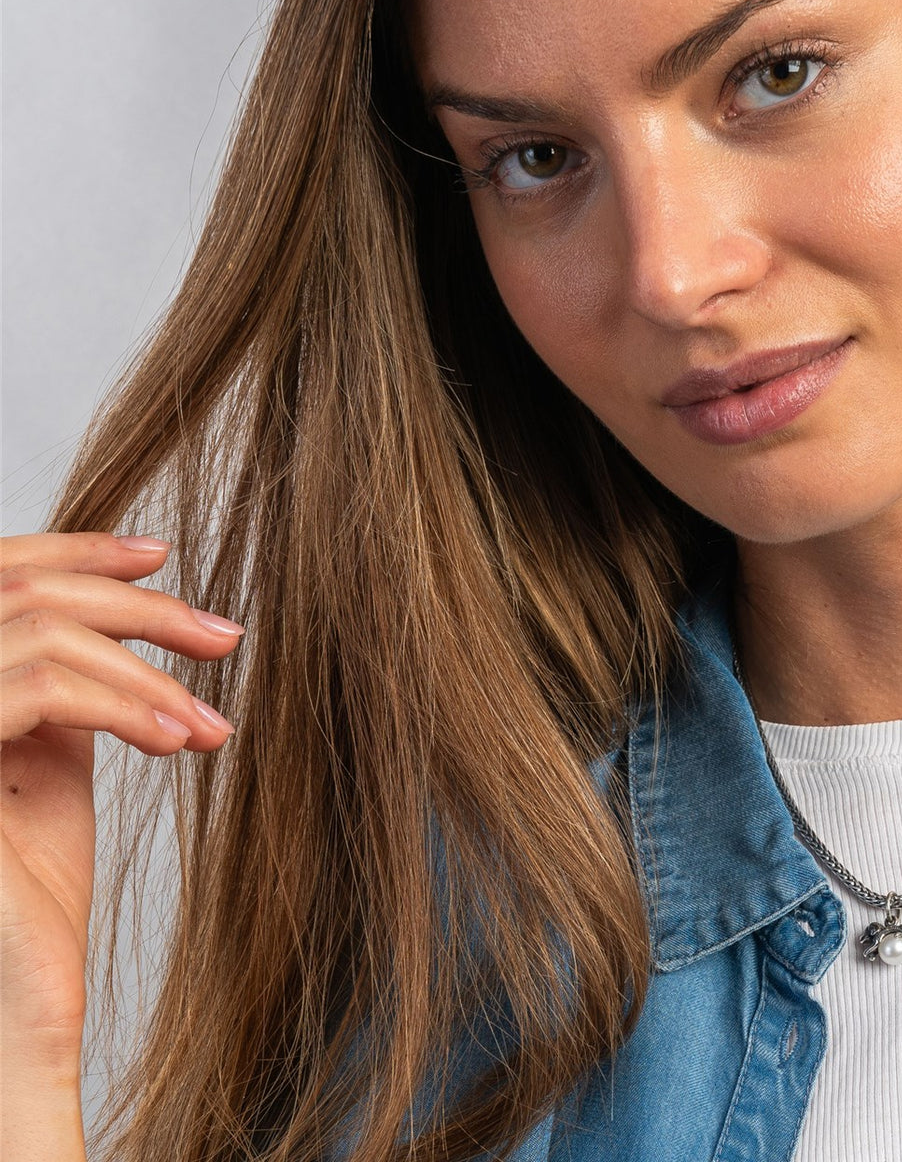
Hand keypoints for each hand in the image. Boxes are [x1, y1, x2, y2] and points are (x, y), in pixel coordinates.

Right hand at [0, 531, 241, 1083]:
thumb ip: (63, 694)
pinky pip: (37, 689)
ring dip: (146, 668)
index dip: (76, 551)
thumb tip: (114, 634)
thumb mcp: (48, 768)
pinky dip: (121, 700)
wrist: (11, 1005)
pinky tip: (176, 736)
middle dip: (139, 606)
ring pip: (40, 635)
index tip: (160, 556)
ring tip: (210, 723)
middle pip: (23, 591)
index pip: (0, 578)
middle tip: (225, 637)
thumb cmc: (28, 896)